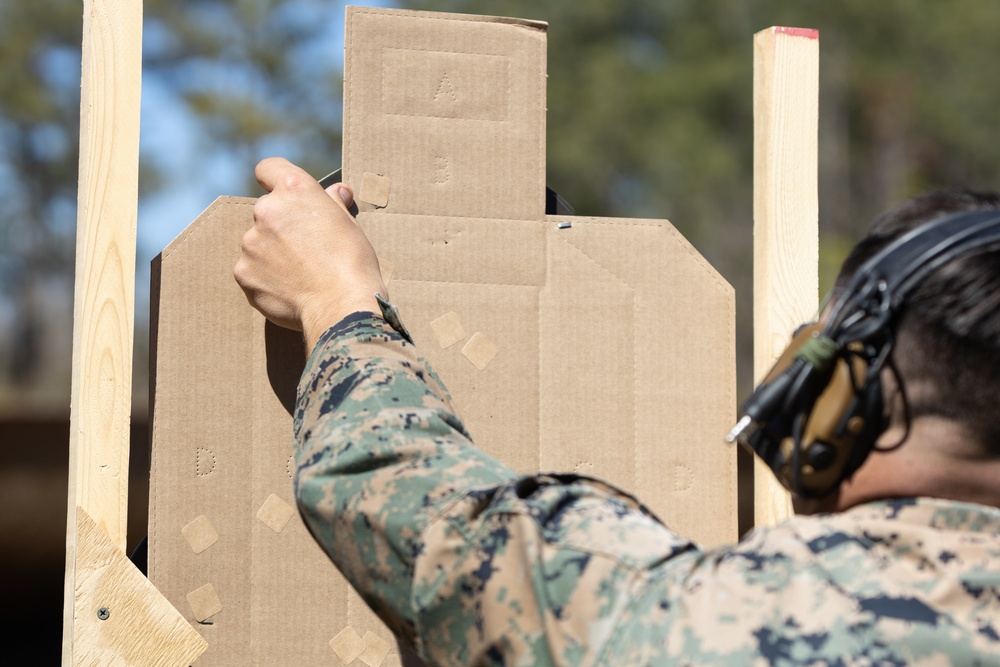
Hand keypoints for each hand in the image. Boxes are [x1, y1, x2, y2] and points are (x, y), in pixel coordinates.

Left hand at [234, 157, 386, 351]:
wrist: (341, 307)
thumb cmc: (353, 264)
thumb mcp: (351, 225)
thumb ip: (334, 204)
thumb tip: (336, 191)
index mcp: (295, 190)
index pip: (269, 168)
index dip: (274, 179)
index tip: (283, 194)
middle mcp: (267, 210)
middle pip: (267, 212)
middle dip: (282, 227)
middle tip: (307, 250)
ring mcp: (251, 242)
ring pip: (258, 243)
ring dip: (272, 254)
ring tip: (301, 275)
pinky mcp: (243, 272)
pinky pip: (252, 271)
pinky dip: (266, 279)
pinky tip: (290, 290)